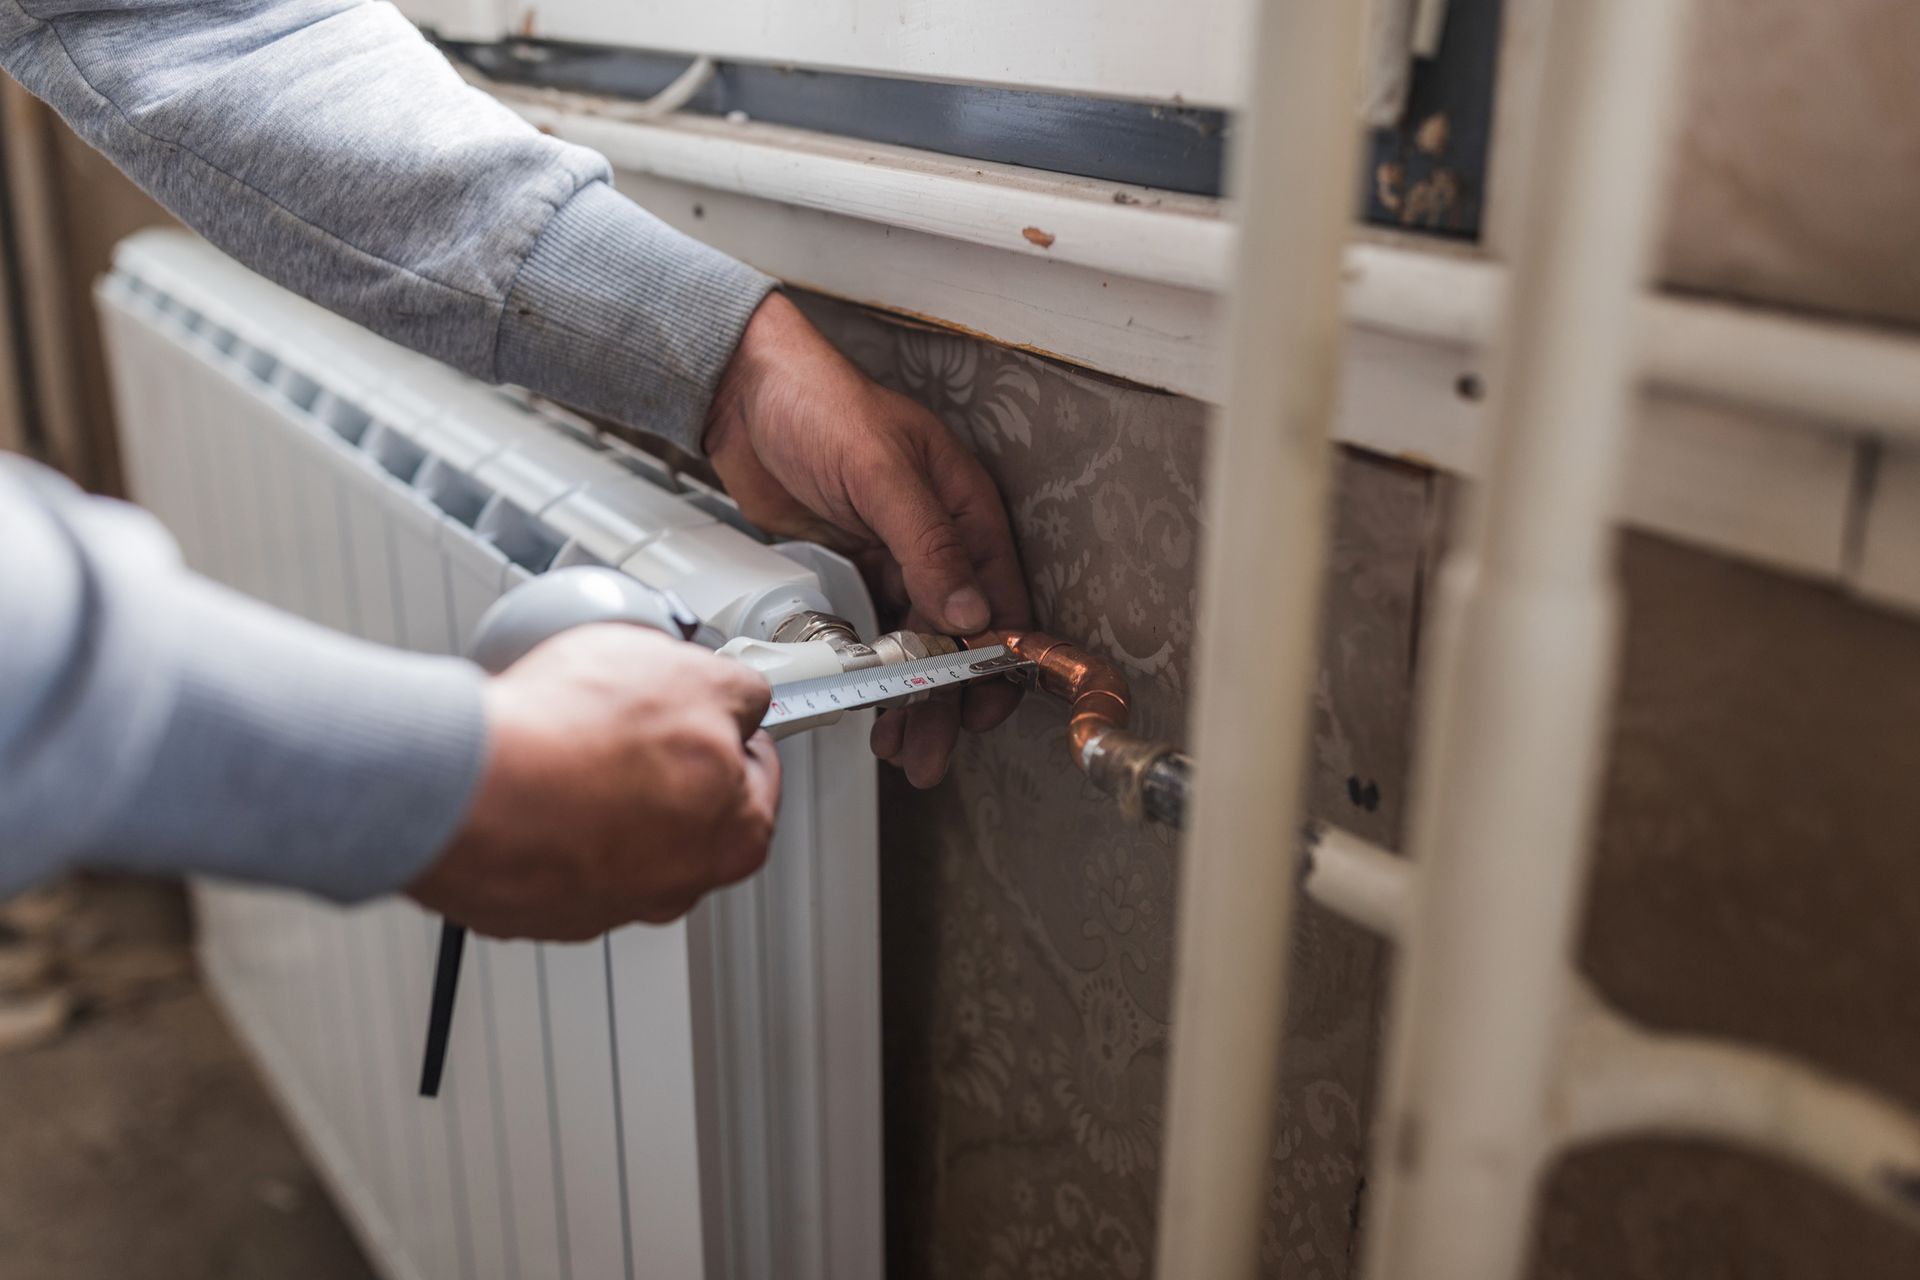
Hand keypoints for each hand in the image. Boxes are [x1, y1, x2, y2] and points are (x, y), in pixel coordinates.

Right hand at [408, 625, 780, 940]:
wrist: (468, 792)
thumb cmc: (581, 741)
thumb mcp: (696, 674)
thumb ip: (736, 692)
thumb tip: (740, 696)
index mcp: (735, 836)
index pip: (755, 775)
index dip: (727, 727)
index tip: (705, 710)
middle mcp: (674, 886)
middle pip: (685, 811)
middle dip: (661, 763)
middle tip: (626, 719)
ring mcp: (599, 903)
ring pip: (614, 835)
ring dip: (597, 794)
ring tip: (564, 743)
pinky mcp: (532, 906)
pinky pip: (551, 852)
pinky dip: (545, 820)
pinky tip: (528, 778)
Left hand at [704, 292, 1030, 786]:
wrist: (740, 392)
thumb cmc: (818, 402)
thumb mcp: (880, 471)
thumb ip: (928, 544)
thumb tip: (971, 615)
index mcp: (965, 505)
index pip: (1000, 596)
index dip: (997, 659)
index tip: (983, 708)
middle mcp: (938, 535)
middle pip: (958, 634)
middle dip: (949, 696)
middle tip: (933, 750)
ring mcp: (894, 554)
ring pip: (917, 641)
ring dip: (912, 693)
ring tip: (900, 745)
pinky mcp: (853, 567)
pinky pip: (873, 630)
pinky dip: (875, 670)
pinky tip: (869, 702)